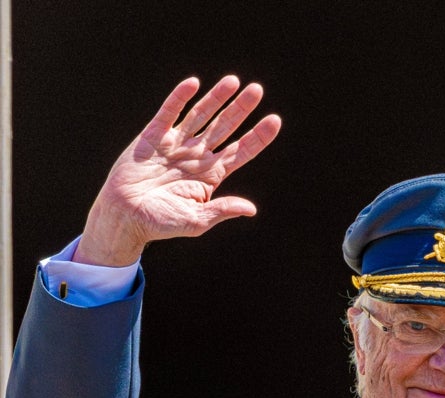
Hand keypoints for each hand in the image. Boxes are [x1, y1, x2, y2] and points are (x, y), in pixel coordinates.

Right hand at [75, 76, 281, 266]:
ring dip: (217, 98)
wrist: (124, 216)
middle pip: (225, 127)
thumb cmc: (160, 223)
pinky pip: (169, 112)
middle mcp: (197, 156)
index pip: (242, 151)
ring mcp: (176, 144)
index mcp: (212, 175)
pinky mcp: (153, 136)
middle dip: (241, 109)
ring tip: (234, 81)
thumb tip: (250, 209)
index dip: (258, 136)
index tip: (275, 120)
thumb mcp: (196, 221)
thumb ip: (221, 210)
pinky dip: (180, 97)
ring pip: (201, 115)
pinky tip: (194, 83)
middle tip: (257, 90)